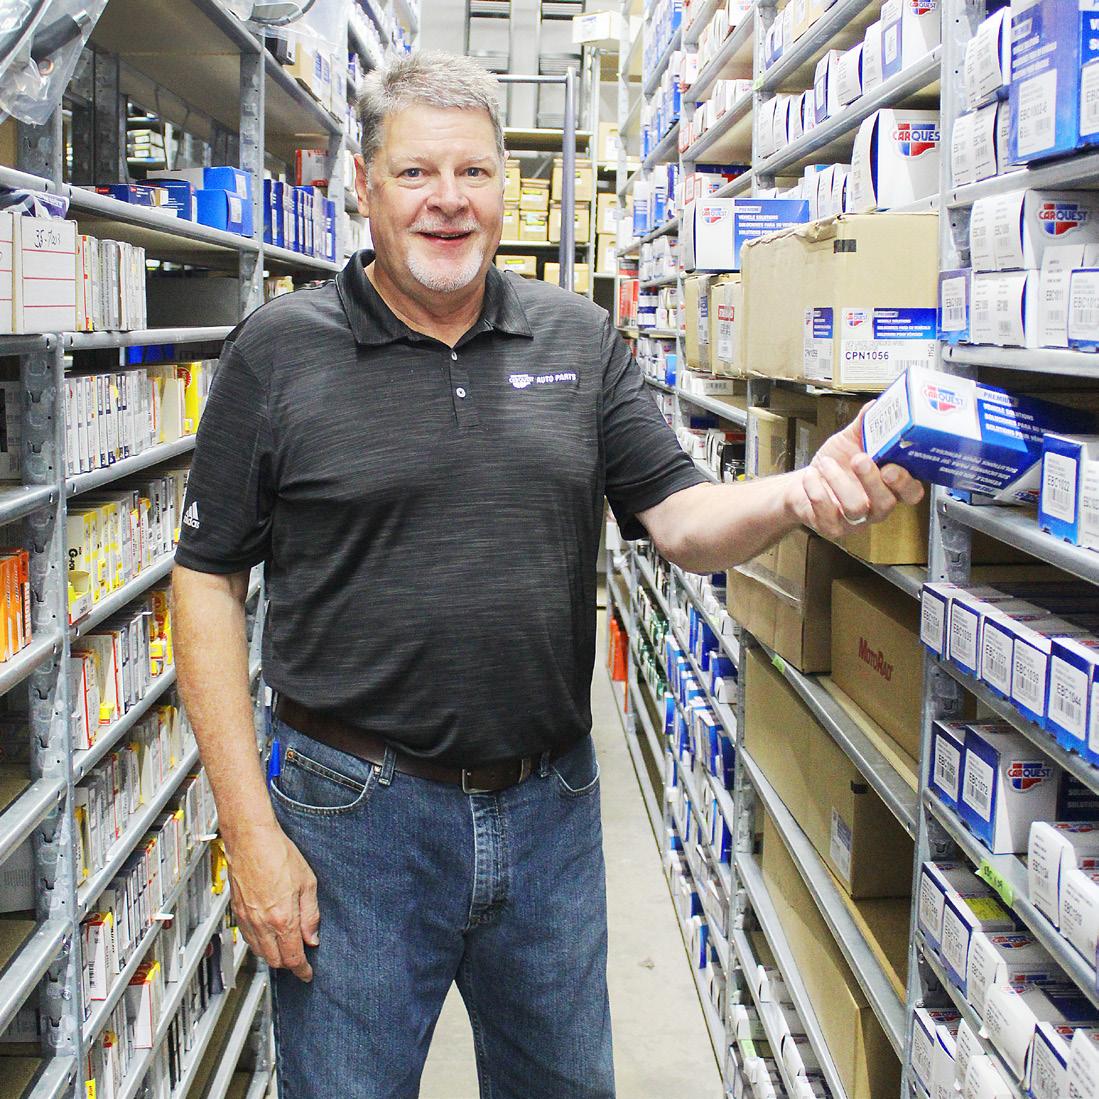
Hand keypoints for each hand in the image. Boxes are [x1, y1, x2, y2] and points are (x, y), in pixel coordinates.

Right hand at [224, 821, 319, 980]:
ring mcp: (247, 919)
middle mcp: (263, 924)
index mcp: (283, 919)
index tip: (307, 974)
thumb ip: (311, 914)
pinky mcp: (237, 912)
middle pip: (275, 960)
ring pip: (260, 951)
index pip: (293, 957)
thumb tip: (313, 937)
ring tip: (285, 948)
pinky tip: (267, 936)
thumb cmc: (279, 854)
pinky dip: (259, 944)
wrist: (251, 840)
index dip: (302, 970)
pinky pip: (248, 938)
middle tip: (299, 960)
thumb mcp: (307, 883)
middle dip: (288, 964)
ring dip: (273, 955)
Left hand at [786, 403, 923, 539]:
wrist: (803, 483)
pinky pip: (827, 514)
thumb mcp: (850, 440)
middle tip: (858, 459)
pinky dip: (816, 490)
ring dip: (838, 481)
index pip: (912, 492)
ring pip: (856, 508)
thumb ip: (865, 425)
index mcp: (889, 486)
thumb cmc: (835, 463)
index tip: (891, 467)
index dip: (905, 483)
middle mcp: (876, 506)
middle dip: (872, 480)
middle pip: (886, 503)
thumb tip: (875, 405)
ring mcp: (855, 520)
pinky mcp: (832, 527)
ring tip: (825, 463)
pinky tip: (812, 476)